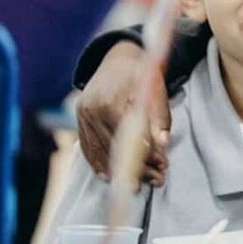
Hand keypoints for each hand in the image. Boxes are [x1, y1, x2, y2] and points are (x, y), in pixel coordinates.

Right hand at [75, 40, 171, 187]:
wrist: (117, 58)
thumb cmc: (142, 74)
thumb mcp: (156, 88)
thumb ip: (160, 116)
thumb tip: (163, 144)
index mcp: (112, 99)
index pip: (130, 136)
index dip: (147, 153)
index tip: (163, 166)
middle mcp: (93, 110)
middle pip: (115, 147)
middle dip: (138, 167)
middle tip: (158, 180)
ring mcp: (83, 116)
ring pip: (102, 151)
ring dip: (120, 171)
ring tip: (140, 185)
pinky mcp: (79, 120)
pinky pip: (87, 147)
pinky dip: (98, 163)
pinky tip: (109, 178)